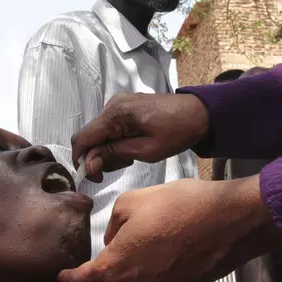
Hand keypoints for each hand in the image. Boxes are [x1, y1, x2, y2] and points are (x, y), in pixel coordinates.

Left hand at [58, 176, 281, 281]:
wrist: (230, 221)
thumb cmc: (179, 206)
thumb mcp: (132, 201)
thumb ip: (113, 224)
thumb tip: (114, 239)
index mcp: (117, 267)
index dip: (69, 278)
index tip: (62, 273)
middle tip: (84, 273)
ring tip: (111, 269)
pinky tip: (140, 267)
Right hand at [71, 93, 209, 181]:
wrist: (199, 113)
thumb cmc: (177, 132)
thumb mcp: (147, 150)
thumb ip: (115, 154)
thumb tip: (88, 163)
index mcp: (115, 113)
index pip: (82, 138)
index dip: (82, 160)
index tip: (96, 177)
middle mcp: (111, 105)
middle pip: (90, 137)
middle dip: (100, 157)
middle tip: (124, 165)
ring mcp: (117, 104)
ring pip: (99, 134)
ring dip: (109, 151)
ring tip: (132, 156)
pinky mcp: (124, 107)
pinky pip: (110, 128)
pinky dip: (116, 142)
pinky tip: (133, 147)